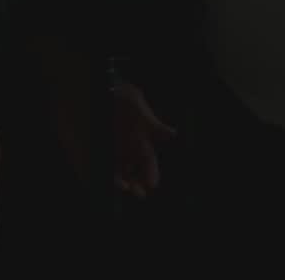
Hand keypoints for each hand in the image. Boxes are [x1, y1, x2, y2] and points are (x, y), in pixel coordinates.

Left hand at [114, 81, 175, 198]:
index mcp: (144, 141)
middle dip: (139, 183)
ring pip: (126, 172)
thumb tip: (173, 133)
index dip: (152, 174)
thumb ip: (156, 125)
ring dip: (127, 182)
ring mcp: (121, 149)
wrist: (112, 92)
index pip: (150, 162)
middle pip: (138, 171)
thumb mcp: (142, 110)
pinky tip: (117, 180)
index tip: (152, 185)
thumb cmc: (129, 100)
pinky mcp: (111, 148)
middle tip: (139, 192)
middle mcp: (133, 148)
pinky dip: (116, 175)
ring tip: (126, 188)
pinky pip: (113, 166)